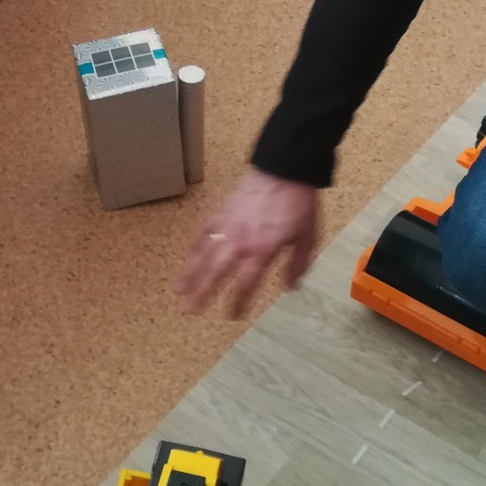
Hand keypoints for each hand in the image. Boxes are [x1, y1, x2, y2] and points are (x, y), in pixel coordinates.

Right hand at [173, 170, 319, 318]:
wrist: (285, 170)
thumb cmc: (298, 203)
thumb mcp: (307, 237)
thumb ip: (298, 264)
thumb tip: (291, 286)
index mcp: (262, 251)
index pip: (245, 284)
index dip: (238, 302)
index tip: (233, 315)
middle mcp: (239, 242)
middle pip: (215, 273)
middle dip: (201, 293)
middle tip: (188, 310)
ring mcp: (226, 226)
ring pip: (203, 255)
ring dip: (189, 273)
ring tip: (178, 291)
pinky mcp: (221, 213)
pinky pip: (203, 233)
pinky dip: (194, 248)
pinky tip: (187, 260)